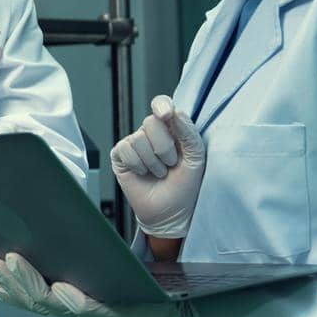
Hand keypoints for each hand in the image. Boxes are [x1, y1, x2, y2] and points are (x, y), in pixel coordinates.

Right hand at [0, 253, 199, 316]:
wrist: (176, 306)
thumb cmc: (136, 284)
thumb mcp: (100, 264)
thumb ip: (76, 255)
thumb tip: (49, 227)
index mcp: (70, 299)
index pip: (32, 296)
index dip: (9, 287)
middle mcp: (77, 310)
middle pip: (36, 300)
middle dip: (12, 280)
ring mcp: (95, 314)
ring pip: (53, 304)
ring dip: (31, 284)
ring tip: (15, 263)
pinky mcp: (117, 316)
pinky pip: (88, 310)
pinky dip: (71, 300)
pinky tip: (59, 288)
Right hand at [110, 95, 205, 237]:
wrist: (172, 212)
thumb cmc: (186, 185)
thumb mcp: (196, 156)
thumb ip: (188, 132)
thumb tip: (174, 112)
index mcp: (171, 128)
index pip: (162, 104)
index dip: (162, 105)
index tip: (166, 114)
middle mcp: (151, 133)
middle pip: (151, 122)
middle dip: (165, 148)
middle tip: (171, 164)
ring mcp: (134, 143)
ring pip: (138, 138)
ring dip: (153, 162)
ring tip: (159, 172)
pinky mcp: (120, 155)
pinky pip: (126, 150)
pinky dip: (139, 165)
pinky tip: (144, 173)